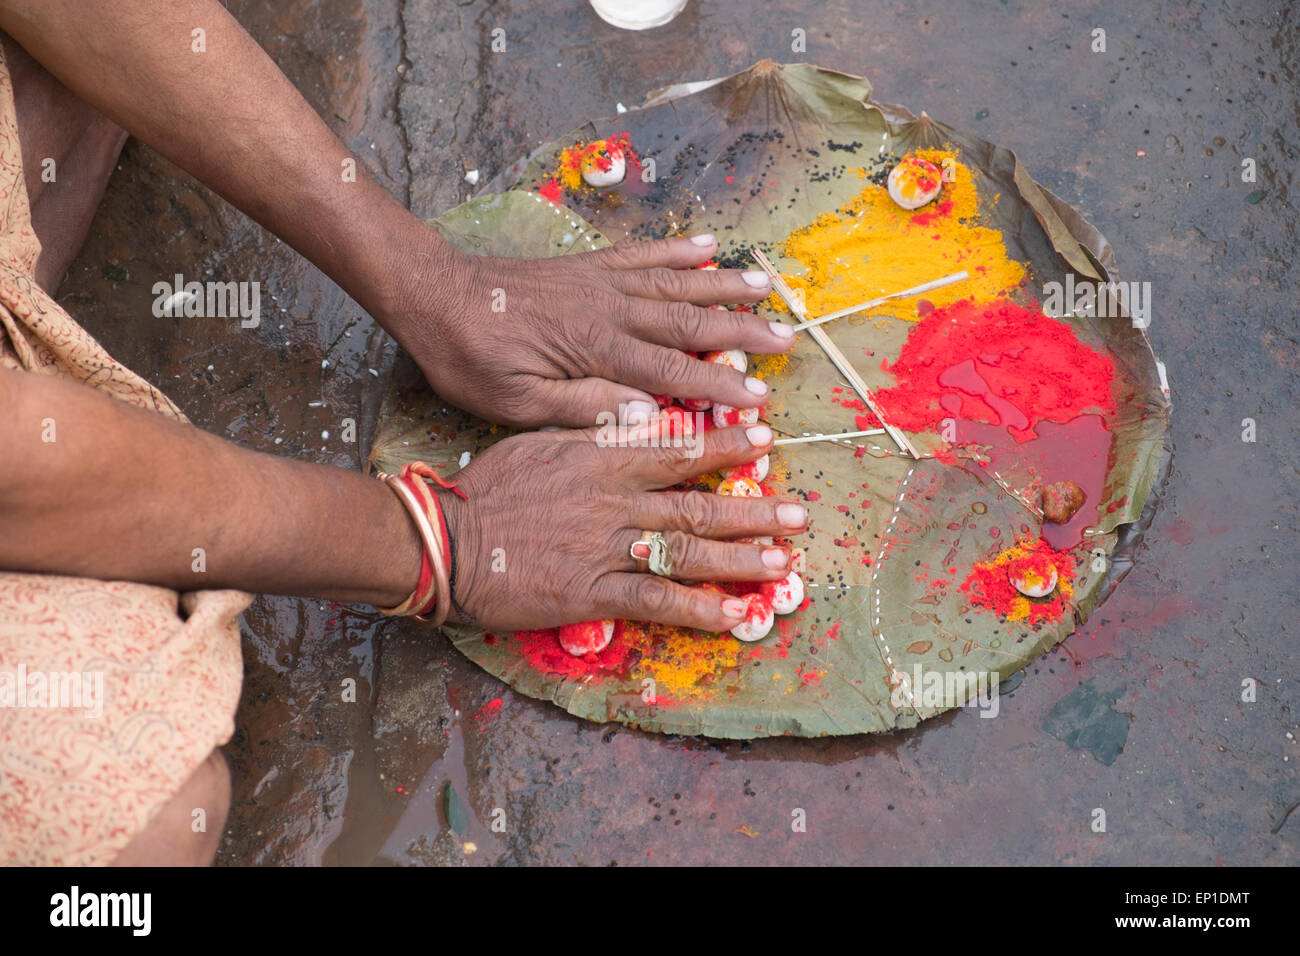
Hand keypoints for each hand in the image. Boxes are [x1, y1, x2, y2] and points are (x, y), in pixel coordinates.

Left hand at [388, 233, 795, 427]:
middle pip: (688, 320)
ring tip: (770, 285)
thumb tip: (645, 416)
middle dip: (741, 332)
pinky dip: (677, 250)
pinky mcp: (587, 266)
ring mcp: (601, 281)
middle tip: (787, 339)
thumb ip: (581, 407)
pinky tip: (708, 245)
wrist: (433, 295)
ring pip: (676, 282)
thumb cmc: (470, 359)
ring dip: (725, 284)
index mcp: (595, 349)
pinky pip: (642, 254)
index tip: (759, 398)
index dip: (718, 386)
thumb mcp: (515, 402)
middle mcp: (608, 309)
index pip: (671, 372)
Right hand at [437, 422, 808, 631]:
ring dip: (739, 559)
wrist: (444, 540)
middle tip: (797, 513)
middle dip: (752, 509)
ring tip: (782, 564)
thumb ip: (591, 430)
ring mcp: (605, 549)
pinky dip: (697, 611)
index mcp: (600, 460)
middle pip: (695, 504)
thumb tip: (637, 418)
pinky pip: (655, 602)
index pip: (676, 449)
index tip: (764, 438)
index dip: (724, 444)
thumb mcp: (540, 439)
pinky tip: (732, 616)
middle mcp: (614, 502)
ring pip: (686, 552)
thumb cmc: (487, 488)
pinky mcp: (591, 593)